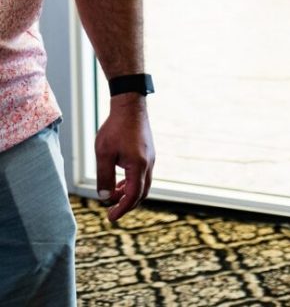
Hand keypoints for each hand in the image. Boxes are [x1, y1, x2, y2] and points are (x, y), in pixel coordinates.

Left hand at [95, 95, 154, 221]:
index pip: (133, 195)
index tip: (110, 217)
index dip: (122, 209)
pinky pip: (143, 175)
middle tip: (111, 212)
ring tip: (113, 196)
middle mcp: (149, 164)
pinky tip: (120, 183)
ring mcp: (151, 159)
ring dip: (130, 194)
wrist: (130, 107)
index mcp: (138, 166)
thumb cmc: (115, 129)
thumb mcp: (104, 154)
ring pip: (144, 185)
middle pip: (142, 193)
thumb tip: (105, 197)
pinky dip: (133, 184)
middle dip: (127, 205)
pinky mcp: (149, 154)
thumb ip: (104, 177)